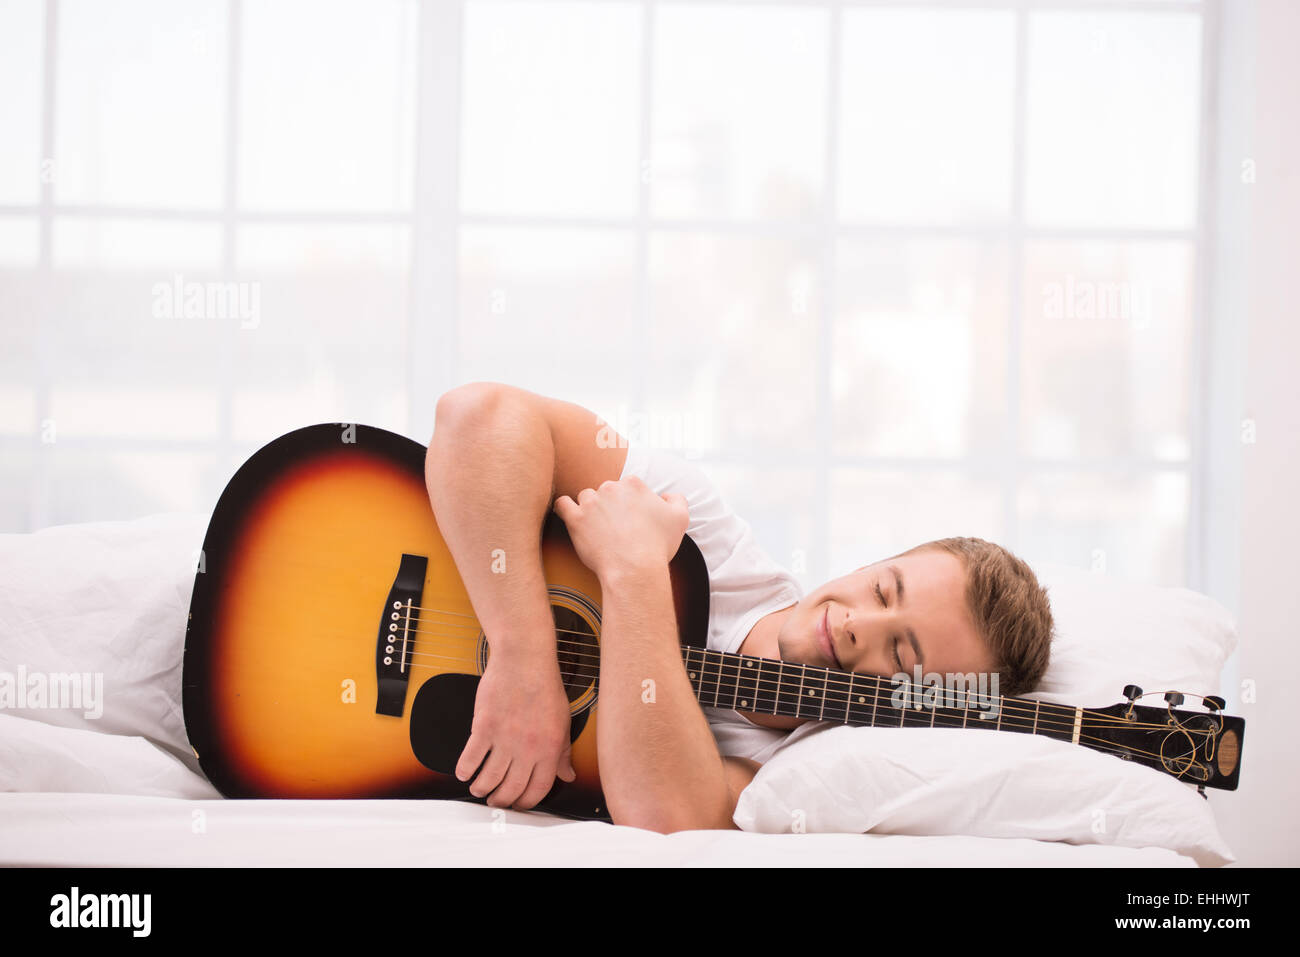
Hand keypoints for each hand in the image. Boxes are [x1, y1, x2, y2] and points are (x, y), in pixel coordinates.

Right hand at [455, 650, 576, 809]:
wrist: (524, 659)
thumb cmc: (544, 685)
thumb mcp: (563, 721)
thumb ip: (563, 752)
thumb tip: (567, 775)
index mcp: (549, 748)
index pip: (538, 789)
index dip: (526, 802)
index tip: (519, 803)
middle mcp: (527, 748)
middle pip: (511, 789)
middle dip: (501, 800)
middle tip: (495, 800)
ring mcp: (504, 738)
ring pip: (488, 779)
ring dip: (481, 789)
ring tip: (479, 789)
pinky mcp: (484, 727)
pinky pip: (470, 758)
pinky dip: (465, 770)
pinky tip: (464, 772)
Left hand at [553, 476, 688, 581]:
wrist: (635, 569)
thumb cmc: (657, 546)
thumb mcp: (680, 518)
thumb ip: (676, 499)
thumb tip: (666, 496)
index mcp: (634, 484)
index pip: (627, 486)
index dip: (629, 502)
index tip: (631, 518)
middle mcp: (611, 487)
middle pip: (606, 491)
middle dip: (610, 505)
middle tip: (616, 527)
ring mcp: (591, 502)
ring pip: (585, 497)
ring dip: (590, 509)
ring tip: (597, 528)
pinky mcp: (576, 519)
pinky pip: (562, 504)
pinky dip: (564, 508)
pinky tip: (570, 516)